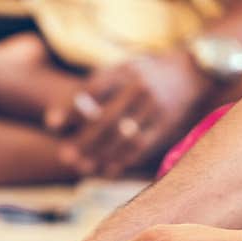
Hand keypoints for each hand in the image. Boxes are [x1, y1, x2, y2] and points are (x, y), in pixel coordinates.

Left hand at [45, 51, 215, 177]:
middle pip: (108, 119)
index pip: (93, 90)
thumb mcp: (124, 69)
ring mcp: (155, 108)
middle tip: (64, 156)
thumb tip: (73, 110)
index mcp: (126, 71)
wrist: (190, 73)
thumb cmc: (145, 74)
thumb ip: (100, 87)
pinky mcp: (165, 126)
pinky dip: (123, 160)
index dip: (71, 108)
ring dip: (102, 155)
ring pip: (124, 138)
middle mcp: (141, 88)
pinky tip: (107, 171)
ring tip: (82, 168)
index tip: (51, 124)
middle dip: (85, 140)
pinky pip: (142, 147)